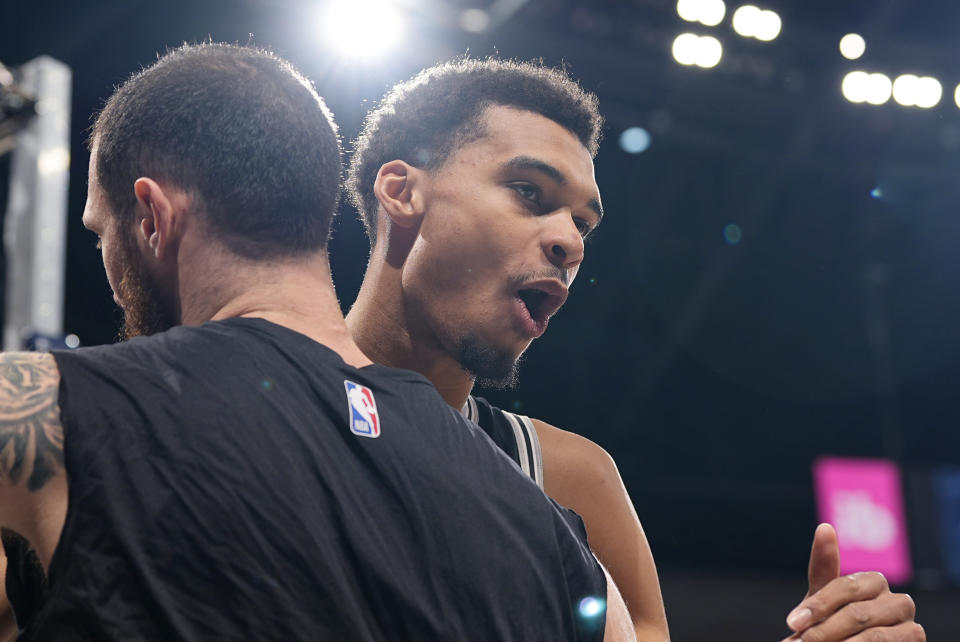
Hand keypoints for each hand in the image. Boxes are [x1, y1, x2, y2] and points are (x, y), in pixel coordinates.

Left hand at [781, 523, 924, 640]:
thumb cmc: (834, 625)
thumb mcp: (823, 601)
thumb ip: (824, 566)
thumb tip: (825, 527)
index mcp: (872, 582)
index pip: (843, 588)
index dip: (817, 606)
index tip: (792, 623)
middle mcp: (897, 600)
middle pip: (856, 613)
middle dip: (824, 631)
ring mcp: (910, 623)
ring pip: (874, 635)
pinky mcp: (917, 640)